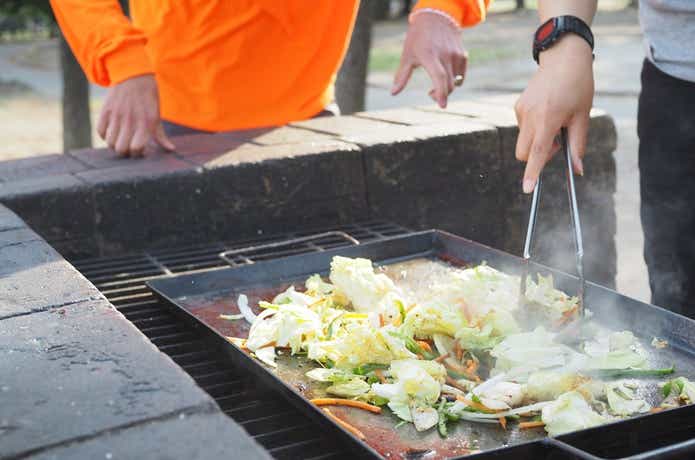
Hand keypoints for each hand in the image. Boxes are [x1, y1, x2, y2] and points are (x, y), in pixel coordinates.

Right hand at [97, 74, 174, 156]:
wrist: (134, 75)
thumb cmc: (148, 98)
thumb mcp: (156, 115)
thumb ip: (160, 135)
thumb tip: (171, 149)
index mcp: (145, 123)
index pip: (136, 148)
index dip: (137, 153)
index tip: (140, 150)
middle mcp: (130, 120)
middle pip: (121, 149)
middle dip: (125, 152)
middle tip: (128, 148)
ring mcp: (117, 115)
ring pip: (110, 142)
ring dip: (114, 145)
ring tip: (120, 140)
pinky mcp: (106, 110)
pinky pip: (100, 130)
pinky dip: (104, 135)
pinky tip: (111, 132)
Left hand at [392, 12, 466, 107]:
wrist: (436, 18)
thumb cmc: (417, 38)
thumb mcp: (407, 55)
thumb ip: (402, 76)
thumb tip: (393, 93)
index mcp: (430, 56)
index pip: (439, 77)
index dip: (441, 93)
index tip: (442, 106)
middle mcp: (445, 55)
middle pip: (448, 84)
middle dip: (441, 95)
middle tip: (430, 94)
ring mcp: (456, 55)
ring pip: (455, 82)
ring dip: (446, 88)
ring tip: (436, 84)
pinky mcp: (462, 55)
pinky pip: (460, 76)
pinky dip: (454, 80)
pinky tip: (445, 76)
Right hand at [514, 35, 593, 192]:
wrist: (563, 57)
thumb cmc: (577, 85)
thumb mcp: (583, 115)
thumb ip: (578, 144)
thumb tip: (578, 169)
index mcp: (548, 118)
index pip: (537, 152)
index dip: (532, 172)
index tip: (527, 188)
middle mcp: (530, 116)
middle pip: (523, 152)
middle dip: (536, 157)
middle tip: (559, 142)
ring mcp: (521, 110)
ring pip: (524, 141)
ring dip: (537, 141)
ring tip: (555, 121)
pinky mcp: (518, 106)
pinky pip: (523, 127)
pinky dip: (534, 129)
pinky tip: (547, 111)